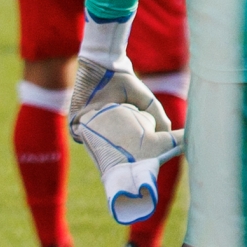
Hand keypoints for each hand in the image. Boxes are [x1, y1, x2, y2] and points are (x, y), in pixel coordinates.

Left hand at [70, 22, 183, 225]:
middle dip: (118, 165)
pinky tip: (105, 150)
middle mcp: (102, 131)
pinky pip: (82, 137)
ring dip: (106, 156)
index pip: (122, 149)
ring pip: (96, 148)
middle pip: (109, 153)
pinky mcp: (77, 123)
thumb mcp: (149, 105)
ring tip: (118, 169)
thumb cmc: (128, 85)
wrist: (108, 69)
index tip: (138, 173)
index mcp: (117, 129)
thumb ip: (159, 121)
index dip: (130, 160)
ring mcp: (88, 128)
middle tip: (129, 176)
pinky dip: (92, 144)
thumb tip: (170, 141)